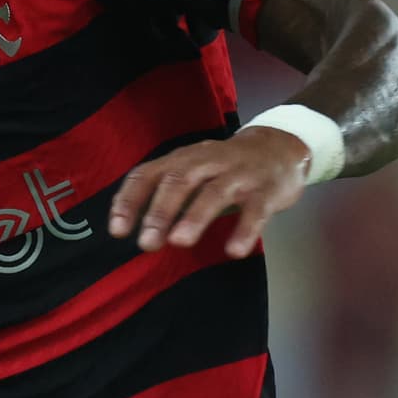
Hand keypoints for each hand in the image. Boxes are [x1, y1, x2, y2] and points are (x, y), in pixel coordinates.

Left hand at [107, 127, 318, 258]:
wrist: (280, 147)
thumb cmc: (224, 167)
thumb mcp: (190, 171)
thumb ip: (162, 195)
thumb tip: (126, 228)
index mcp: (182, 159)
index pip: (147, 174)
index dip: (130, 200)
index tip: (118, 231)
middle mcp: (207, 161)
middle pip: (179, 181)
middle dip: (160, 211)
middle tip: (147, 243)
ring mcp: (238, 174)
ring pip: (214, 192)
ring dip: (195, 217)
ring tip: (180, 242)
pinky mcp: (267, 189)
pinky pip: (255, 210)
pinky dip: (245, 230)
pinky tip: (234, 251)